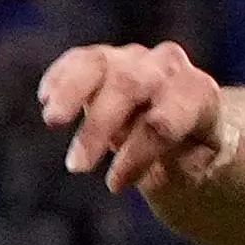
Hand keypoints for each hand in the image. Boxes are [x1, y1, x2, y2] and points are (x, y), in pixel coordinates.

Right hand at [36, 40, 226, 196]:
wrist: (190, 120)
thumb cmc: (192, 152)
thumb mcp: (197, 169)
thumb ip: (182, 171)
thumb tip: (158, 175)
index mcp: (199, 96)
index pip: (165, 121)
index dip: (138, 154)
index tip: (114, 185)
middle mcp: (169, 69)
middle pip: (130, 86)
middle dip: (100, 126)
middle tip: (77, 167)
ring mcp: (136, 59)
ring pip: (101, 64)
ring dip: (73, 92)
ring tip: (52, 121)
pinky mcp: (108, 59)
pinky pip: (81, 60)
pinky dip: (62, 77)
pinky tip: (45, 98)